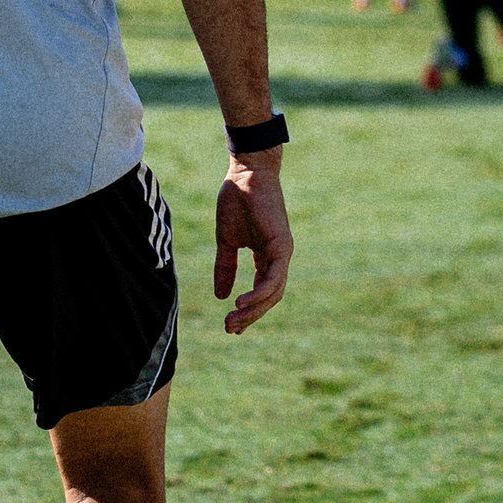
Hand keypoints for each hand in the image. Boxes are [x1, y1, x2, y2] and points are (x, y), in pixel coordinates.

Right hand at [215, 152, 291, 333]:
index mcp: (266, 256)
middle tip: (230, 329)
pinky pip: (274, 277)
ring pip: (273, 292)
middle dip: (250, 316)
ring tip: (233, 320)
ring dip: (253, 310)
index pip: (261, 291)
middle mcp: (278, 257)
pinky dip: (259, 293)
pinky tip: (241, 303)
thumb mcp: (226, 241)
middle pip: (269, 297)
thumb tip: (220, 296)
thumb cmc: (236, 201)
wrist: (245, 174)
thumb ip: (225, 268)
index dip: (248, 310)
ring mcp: (282, 252)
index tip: (230, 325)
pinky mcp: (281, 246)